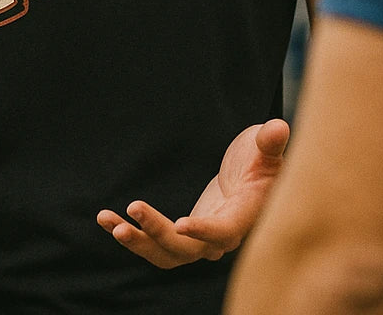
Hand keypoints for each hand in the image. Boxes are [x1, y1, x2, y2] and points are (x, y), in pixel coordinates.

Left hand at [96, 119, 289, 268]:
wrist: (254, 181)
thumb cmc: (264, 162)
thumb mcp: (267, 149)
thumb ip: (270, 143)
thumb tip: (278, 128)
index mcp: (244, 217)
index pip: (225, 231)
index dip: (205, 232)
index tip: (181, 224)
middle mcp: (221, 236)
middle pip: (187, 250)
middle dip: (158, 234)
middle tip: (131, 210)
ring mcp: (201, 240)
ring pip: (167, 254)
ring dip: (138, 241)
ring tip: (108, 220)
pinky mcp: (184, 236)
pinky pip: (156, 242)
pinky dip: (132, 231)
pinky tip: (105, 218)